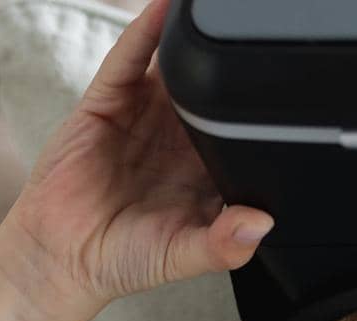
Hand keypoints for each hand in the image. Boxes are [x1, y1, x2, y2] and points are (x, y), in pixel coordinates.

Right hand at [0, 0, 274, 312]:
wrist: (63, 259)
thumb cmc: (125, 259)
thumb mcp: (182, 257)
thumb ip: (222, 245)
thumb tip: (262, 225)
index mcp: (207, 168)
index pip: (242, 128)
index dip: (261, 106)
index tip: (293, 81)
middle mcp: (178, 136)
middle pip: (212, 87)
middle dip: (232, 59)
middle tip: (262, 23)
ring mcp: (143, 115)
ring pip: (175, 64)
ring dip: (193, 37)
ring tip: (218, 8)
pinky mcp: (107, 103)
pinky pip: (128, 60)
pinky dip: (146, 32)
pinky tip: (164, 10)